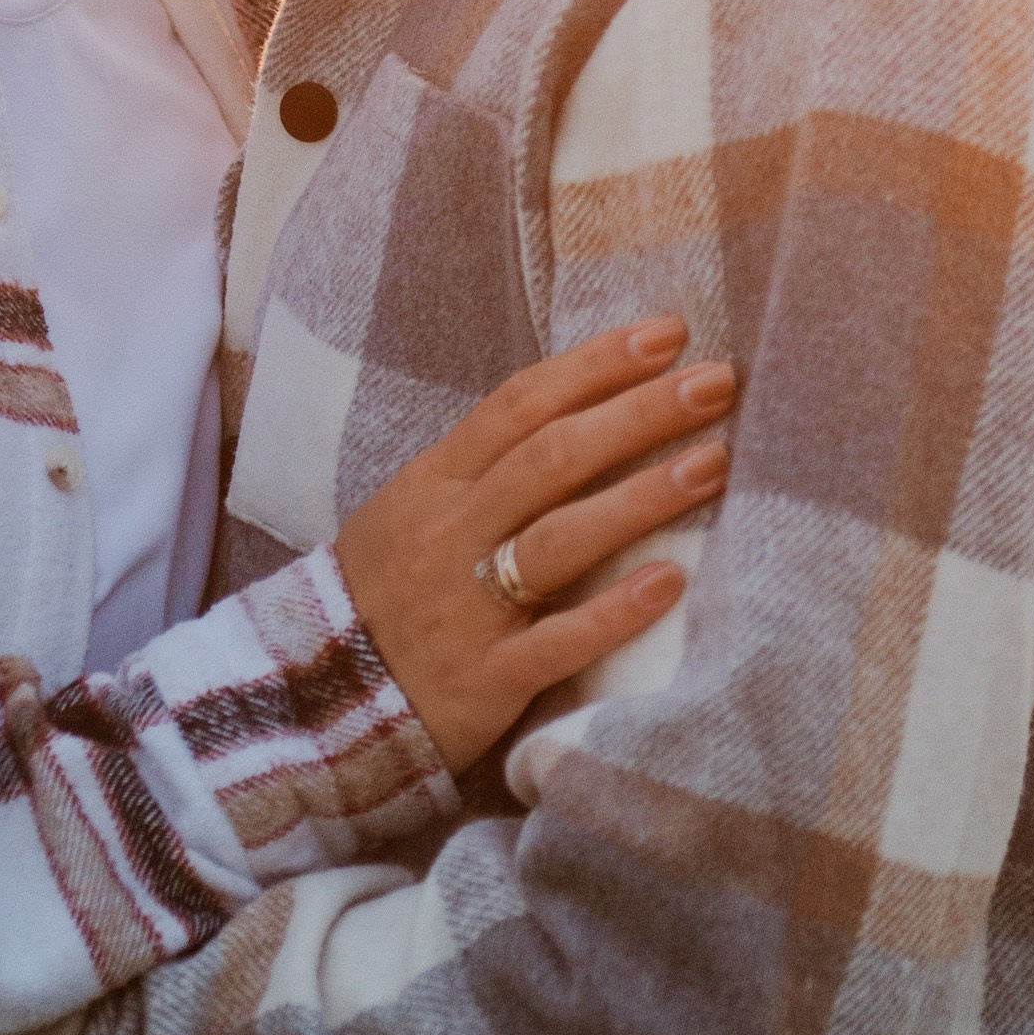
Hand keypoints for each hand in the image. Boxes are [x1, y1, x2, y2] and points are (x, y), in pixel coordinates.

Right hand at [332, 314, 732, 772]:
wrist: (315, 700)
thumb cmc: (387, 591)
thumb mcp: (416, 508)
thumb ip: (487, 467)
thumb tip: (585, 410)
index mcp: (435, 482)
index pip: (520, 404)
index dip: (595, 364)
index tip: (668, 334)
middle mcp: (452, 532)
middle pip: (553, 457)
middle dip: (639, 413)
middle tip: (718, 381)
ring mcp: (467, 605)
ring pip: (560, 538)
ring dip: (642, 496)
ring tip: (715, 462)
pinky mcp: (485, 678)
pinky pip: (557, 641)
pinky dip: (613, 611)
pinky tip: (671, 582)